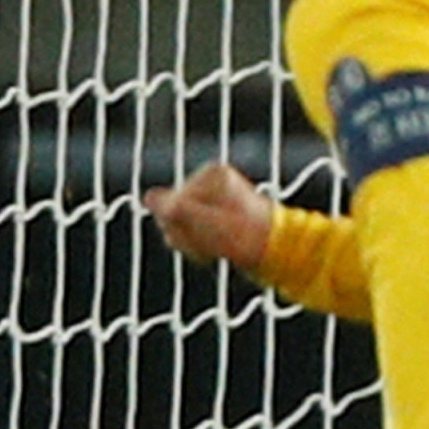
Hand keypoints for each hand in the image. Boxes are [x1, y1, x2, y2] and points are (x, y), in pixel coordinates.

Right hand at [143, 162, 275, 271]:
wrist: (280, 253)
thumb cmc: (244, 235)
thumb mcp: (203, 219)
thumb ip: (172, 208)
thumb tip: (148, 197)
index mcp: (211, 174)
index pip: (169, 199)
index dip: (180, 221)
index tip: (207, 231)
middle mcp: (211, 185)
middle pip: (172, 212)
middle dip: (185, 233)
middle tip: (212, 242)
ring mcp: (213, 203)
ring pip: (179, 226)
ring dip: (192, 243)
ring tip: (216, 248)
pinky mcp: (215, 221)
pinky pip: (191, 235)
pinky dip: (198, 247)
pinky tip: (215, 253)